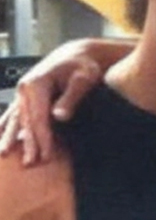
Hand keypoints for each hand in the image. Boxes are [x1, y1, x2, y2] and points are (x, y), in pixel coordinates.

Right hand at [0, 41, 108, 164]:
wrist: (76, 55)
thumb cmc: (83, 66)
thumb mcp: (84, 79)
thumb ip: (71, 98)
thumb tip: (59, 117)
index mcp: (37, 84)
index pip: (39, 117)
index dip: (42, 138)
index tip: (46, 156)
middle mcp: (25, 88)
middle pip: (26, 121)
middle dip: (28, 143)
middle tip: (30, 164)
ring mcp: (23, 92)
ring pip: (16, 118)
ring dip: (11, 136)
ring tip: (4, 153)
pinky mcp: (26, 95)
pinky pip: (14, 113)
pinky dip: (7, 125)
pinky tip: (0, 134)